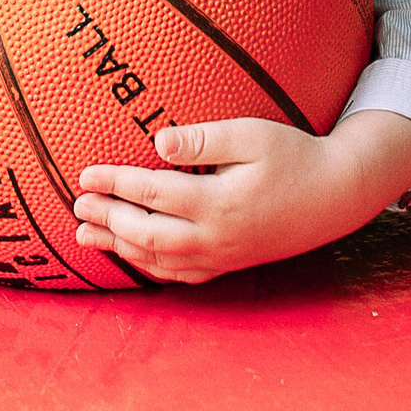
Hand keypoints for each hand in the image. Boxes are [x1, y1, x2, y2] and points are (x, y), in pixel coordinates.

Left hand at [73, 115, 400, 283]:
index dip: (114, 184)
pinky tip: (131, 255)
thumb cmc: (295, 156)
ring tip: (85, 235)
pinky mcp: (228, 264)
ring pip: (157, 260)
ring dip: (118, 247)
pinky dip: (148, 266)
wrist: (335, 197)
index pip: (152, 194)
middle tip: (76, 205)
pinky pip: (179, 274)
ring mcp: (221, 256)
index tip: (85, 173)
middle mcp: (215, 237)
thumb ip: (205, 139)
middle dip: (106, 219)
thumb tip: (158, 141)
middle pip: (145, 234)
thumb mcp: (254, 135)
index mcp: (218, 203)